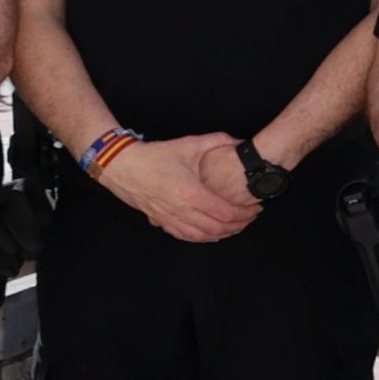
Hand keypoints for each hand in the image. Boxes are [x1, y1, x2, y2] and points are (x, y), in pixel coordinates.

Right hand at [103, 132, 263, 245]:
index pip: (225, 212)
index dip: (245, 213)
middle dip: (239, 225)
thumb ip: (217, 141)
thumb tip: (240, 141)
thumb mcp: (189, 145)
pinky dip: (202, 238)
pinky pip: (185, 236)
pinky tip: (212, 233)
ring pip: (201, 236)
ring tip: (236, 226)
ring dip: (222, 234)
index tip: (256, 208)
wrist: (122, 166)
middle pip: (217, 228)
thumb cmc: (156, 155)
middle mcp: (180, 209)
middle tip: (251, 218)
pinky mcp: (160, 221)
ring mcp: (169, 218)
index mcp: (190, 192)